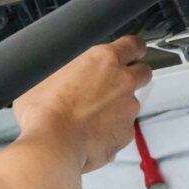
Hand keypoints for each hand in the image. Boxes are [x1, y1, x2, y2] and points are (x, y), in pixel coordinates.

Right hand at [13, 35, 151, 172]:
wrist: (52, 144)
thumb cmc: (44, 110)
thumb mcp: (48, 73)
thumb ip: (68, 69)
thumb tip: (64, 73)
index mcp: (104, 60)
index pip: (134, 44)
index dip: (134, 49)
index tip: (131, 52)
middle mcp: (123, 82)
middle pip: (143, 72)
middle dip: (133, 77)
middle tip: (111, 86)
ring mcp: (128, 109)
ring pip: (131, 104)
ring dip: (118, 108)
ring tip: (90, 119)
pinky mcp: (126, 135)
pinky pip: (122, 130)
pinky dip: (111, 132)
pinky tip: (90, 137)